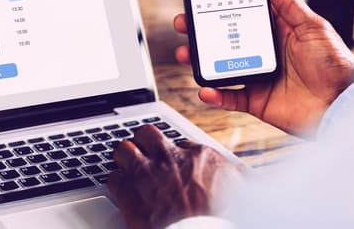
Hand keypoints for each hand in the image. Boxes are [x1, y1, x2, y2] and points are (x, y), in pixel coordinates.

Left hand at [108, 125, 244, 228]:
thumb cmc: (216, 218)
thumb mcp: (236, 193)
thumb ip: (234, 177)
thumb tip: (240, 172)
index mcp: (198, 156)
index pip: (179, 142)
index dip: (174, 152)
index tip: (172, 161)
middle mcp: (169, 157)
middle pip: (147, 133)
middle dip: (144, 142)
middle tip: (144, 153)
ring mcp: (145, 170)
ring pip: (124, 149)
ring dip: (125, 158)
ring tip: (127, 167)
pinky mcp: (126, 188)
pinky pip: (113, 176)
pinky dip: (117, 184)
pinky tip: (122, 191)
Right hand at [174, 0, 353, 136]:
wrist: (343, 108)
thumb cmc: (337, 68)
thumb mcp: (315, 27)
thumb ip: (290, 5)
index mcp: (278, 32)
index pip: (244, 14)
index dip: (224, 5)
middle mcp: (264, 53)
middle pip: (225, 38)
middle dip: (202, 30)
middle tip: (186, 22)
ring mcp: (257, 76)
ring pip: (220, 66)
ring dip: (200, 60)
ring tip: (186, 53)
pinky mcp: (255, 100)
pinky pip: (228, 97)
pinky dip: (214, 94)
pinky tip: (205, 88)